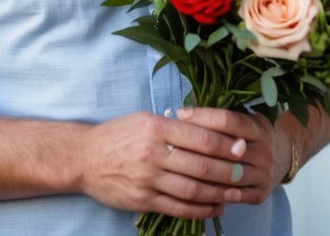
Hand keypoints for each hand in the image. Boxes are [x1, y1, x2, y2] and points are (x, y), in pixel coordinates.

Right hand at [76, 111, 253, 217]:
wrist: (83, 158)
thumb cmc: (118, 135)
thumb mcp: (145, 119)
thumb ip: (176, 125)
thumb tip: (213, 130)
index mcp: (156, 128)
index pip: (201, 138)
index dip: (226, 145)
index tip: (243, 147)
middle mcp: (152, 154)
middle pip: (201, 166)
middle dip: (228, 171)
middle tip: (245, 172)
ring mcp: (147, 179)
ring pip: (192, 190)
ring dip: (219, 194)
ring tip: (235, 194)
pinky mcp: (142, 200)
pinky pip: (177, 208)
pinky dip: (199, 210)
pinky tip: (214, 208)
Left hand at [175, 107, 288, 203]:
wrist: (284, 156)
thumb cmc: (254, 134)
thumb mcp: (246, 118)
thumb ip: (222, 118)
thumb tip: (184, 112)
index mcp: (258, 128)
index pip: (228, 120)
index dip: (203, 115)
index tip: (180, 113)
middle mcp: (263, 151)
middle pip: (224, 149)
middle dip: (194, 145)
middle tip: (169, 141)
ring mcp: (263, 174)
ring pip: (226, 175)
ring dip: (198, 171)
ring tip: (174, 166)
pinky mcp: (260, 193)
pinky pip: (231, 195)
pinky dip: (212, 192)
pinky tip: (192, 187)